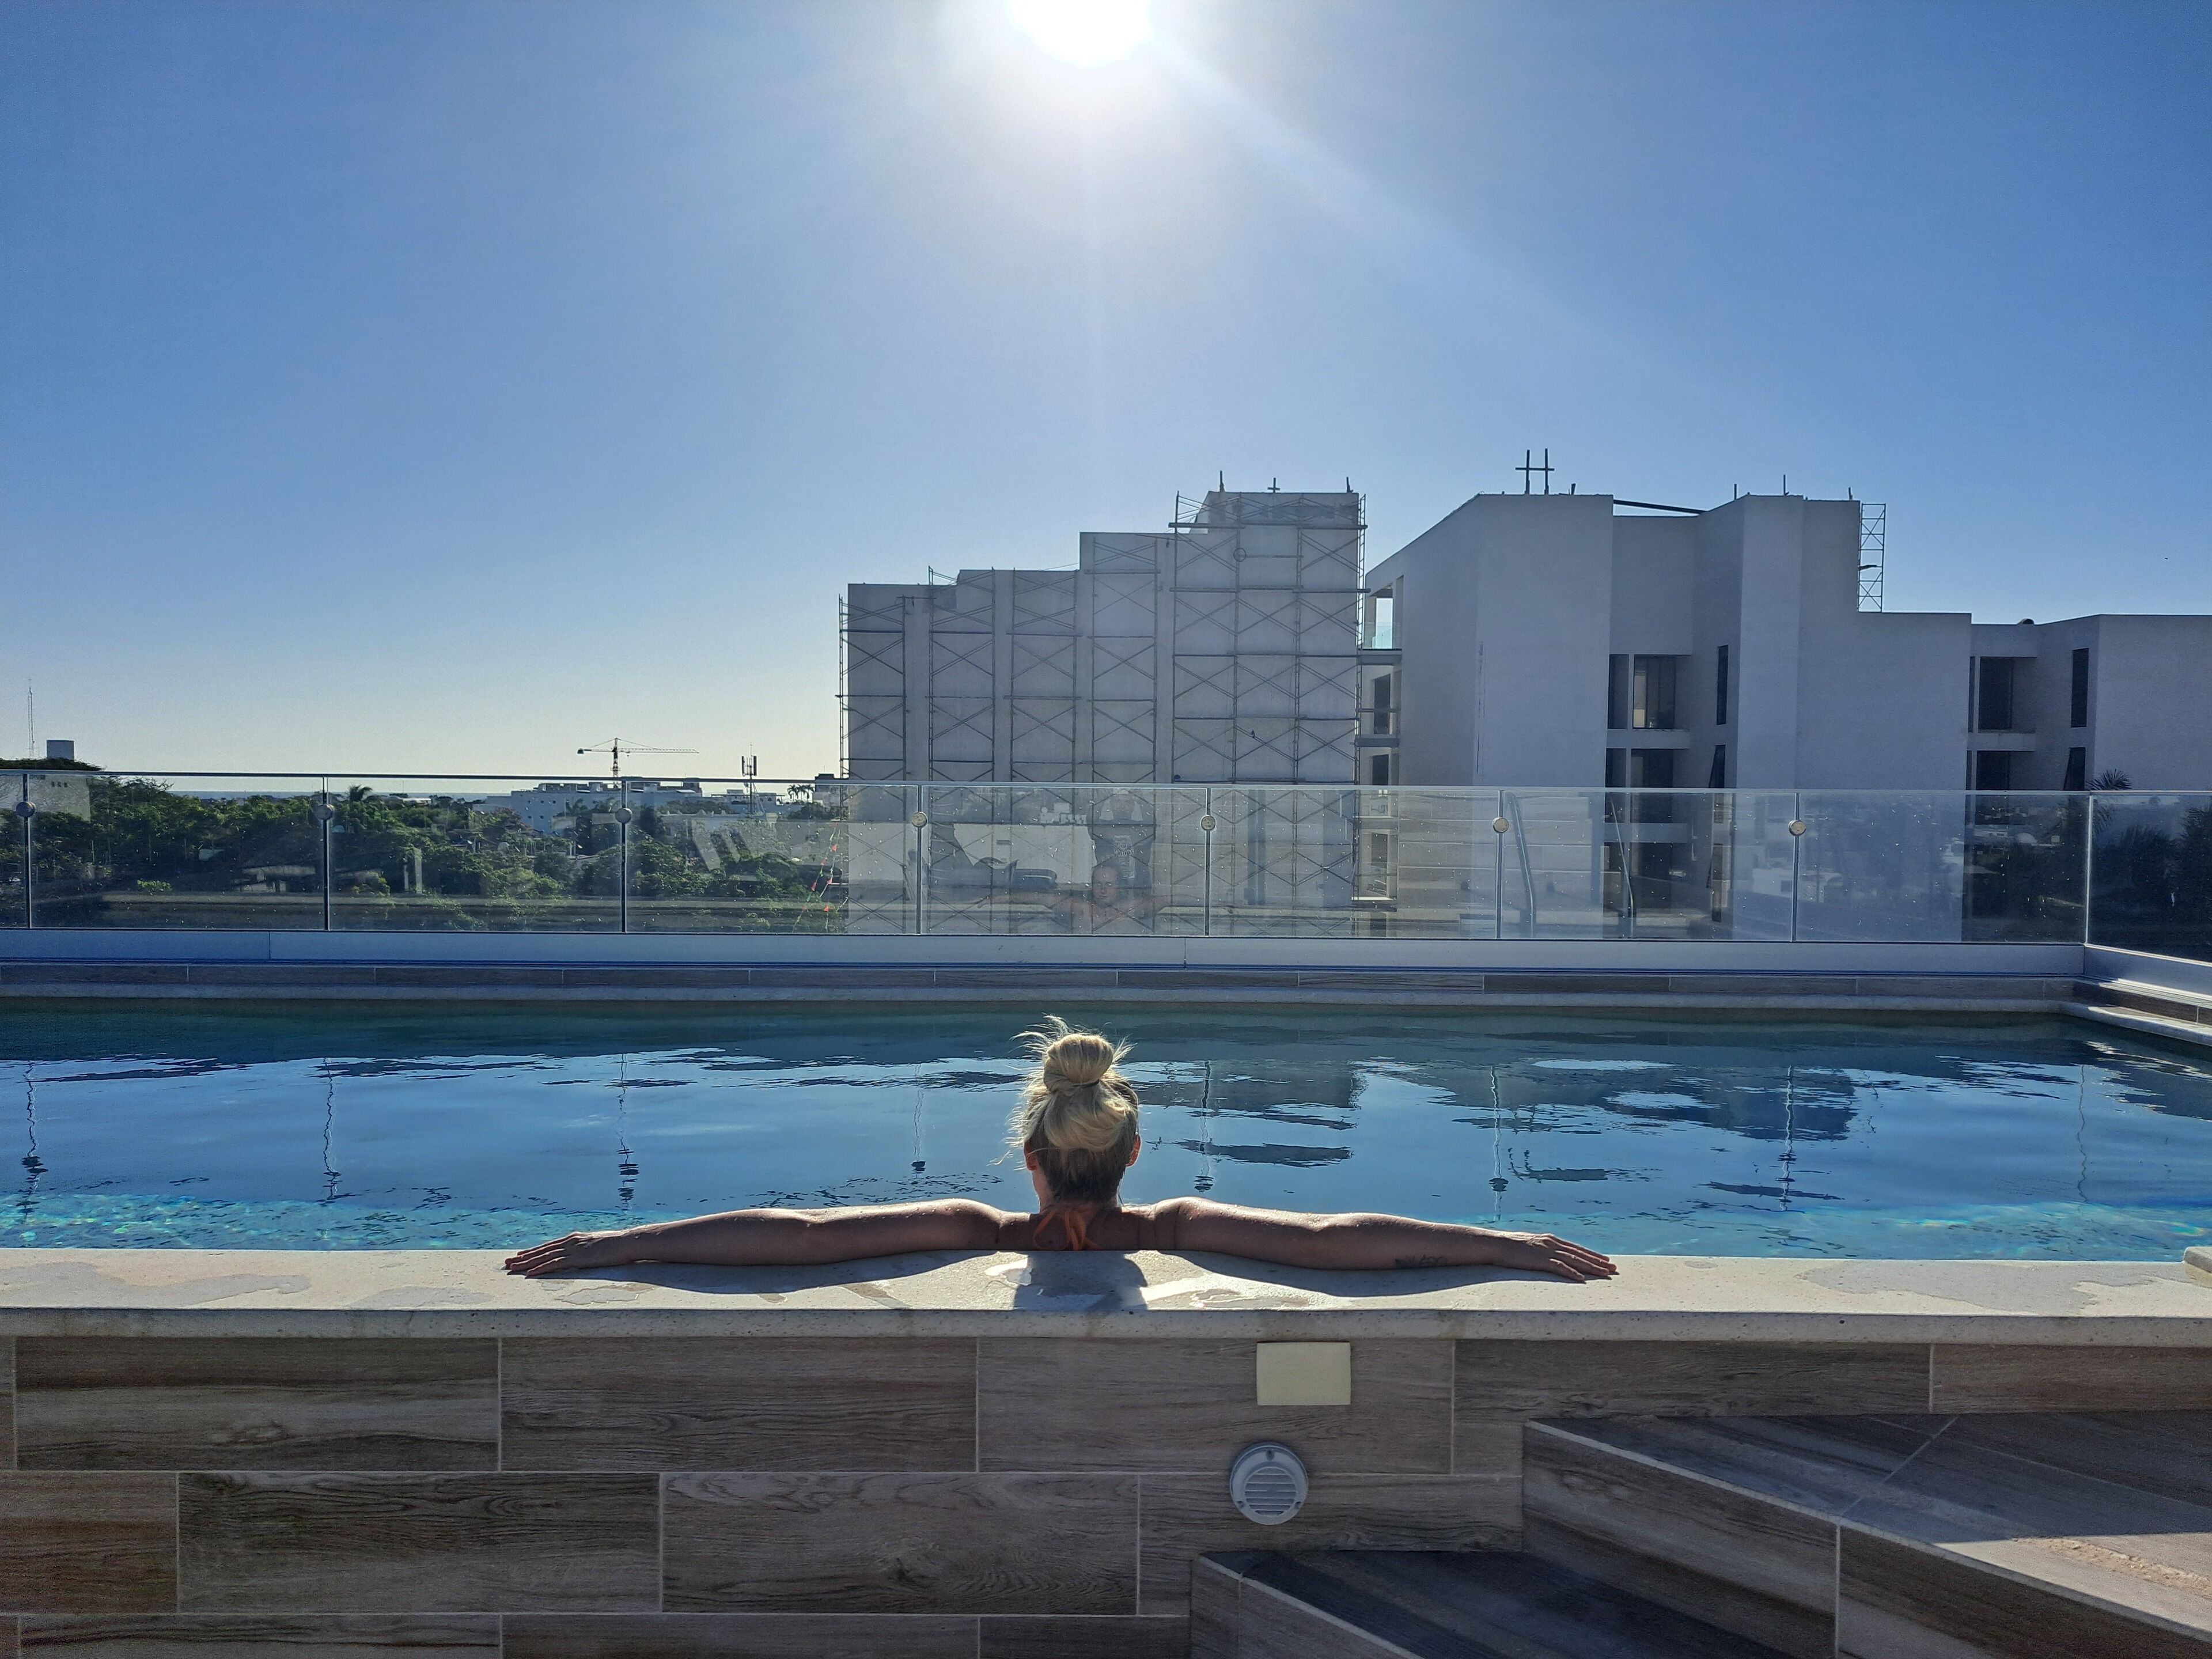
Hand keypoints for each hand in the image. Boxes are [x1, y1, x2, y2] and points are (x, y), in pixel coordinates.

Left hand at [503, 1231, 633, 1276]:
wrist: (628, 1242)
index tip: (519, 1255)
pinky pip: (554, 1264)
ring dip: (526, 1263)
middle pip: (542, 1250)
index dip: (533, 1251)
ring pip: (543, 1256)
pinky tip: (530, 1274)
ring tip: (511, 1268)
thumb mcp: (599, 1247)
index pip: (549, 1246)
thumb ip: (588, 1250)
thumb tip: (586, 1256)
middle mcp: (570, 1242)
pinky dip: (540, 1269)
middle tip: (507, 1263)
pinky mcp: (577, 1258)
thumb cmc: (618, 1246)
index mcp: (575, 1239)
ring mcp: (573, 1249)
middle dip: (523, 1257)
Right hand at [1487, 1231, 1617, 1282]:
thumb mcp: (1530, 1246)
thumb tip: (1549, 1258)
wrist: (1495, 1244)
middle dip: (1598, 1261)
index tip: (1605, 1260)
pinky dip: (1572, 1273)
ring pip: (1574, 1260)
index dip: (1592, 1255)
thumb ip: (1541, 1250)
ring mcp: (1546, 1251)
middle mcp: (1552, 1243)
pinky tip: (1582, 1279)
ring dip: (1591, 1267)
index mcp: (1550, 1240)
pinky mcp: (1539, 1259)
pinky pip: (1559, 1267)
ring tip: (1605, 1274)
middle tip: (1613, 1268)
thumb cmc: (1509, 1246)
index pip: (1576, 1248)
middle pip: (1580, 1253)